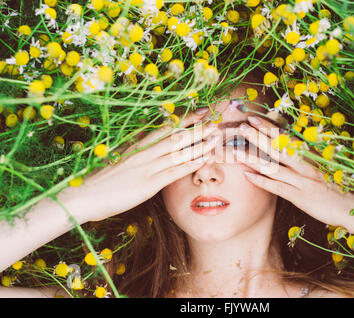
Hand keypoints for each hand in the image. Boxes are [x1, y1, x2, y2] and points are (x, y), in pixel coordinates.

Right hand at [77, 109, 221, 221]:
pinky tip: (204, 159)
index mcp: (135, 146)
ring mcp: (146, 167)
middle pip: (175, 135)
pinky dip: (190, 163)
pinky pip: (173, 171)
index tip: (200, 111)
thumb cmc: (99, 182)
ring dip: (199, 143)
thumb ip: (134, 155)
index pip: (164, 128)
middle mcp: (143, 152)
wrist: (82, 196)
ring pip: (178, 151)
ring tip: (216, 136)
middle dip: (196, 126)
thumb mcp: (118, 161)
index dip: (184, 119)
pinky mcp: (148, 184)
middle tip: (214, 119)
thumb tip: (146, 150)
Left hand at [232, 115, 353, 227]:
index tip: (254, 118)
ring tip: (236, 151)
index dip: (269, 127)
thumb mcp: (320, 167)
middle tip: (241, 127)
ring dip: (253, 157)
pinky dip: (261, 181)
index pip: (286, 137)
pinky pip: (277, 187)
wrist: (352, 207)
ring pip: (273, 166)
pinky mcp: (300, 197)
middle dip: (258, 136)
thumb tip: (284, 147)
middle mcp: (305, 165)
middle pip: (277, 148)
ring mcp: (302, 180)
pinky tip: (247, 175)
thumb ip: (303, 158)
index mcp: (309, 155)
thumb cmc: (335, 186)